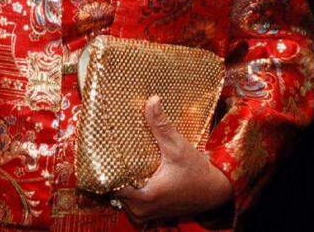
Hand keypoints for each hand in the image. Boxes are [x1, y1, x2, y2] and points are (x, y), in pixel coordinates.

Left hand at [112, 95, 233, 223]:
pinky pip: (128, 201)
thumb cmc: (197, 171)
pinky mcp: (148, 213)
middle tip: (106, 147)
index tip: (101, 149)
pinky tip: (128, 169)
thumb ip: (162, 126)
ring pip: (119, 196)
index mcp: (145, 196)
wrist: (213, 191)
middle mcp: (140, 210)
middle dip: (111, 170)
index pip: (111, 184)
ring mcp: (143, 214)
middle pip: (112, 190)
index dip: (105, 167)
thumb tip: (152, 100)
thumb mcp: (178, 147)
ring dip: (119, 179)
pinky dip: (128, 186)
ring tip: (115, 156)